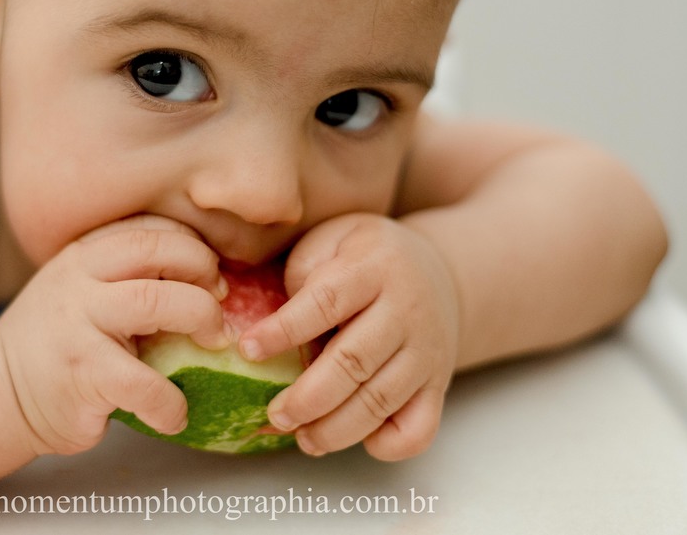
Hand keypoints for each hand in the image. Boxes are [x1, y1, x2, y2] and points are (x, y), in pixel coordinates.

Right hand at [0, 216, 228, 456]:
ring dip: (201, 320)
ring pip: (155, 302)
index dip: (191, 245)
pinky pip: (145, 383)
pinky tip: (174, 414)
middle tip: (220, 304)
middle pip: (156, 251)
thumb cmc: (60, 343)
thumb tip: (211, 276)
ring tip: (214, 344)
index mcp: (83, 254)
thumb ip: (127, 276)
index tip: (211, 275)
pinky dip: (171, 402)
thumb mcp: (84, 292)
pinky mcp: (83, 374)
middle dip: (203, 271)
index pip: (148, 228)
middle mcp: (77, 280)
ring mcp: (77, 325)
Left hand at [238, 213, 459, 459]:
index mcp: (374, 268)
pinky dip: (385, 445)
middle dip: (307, 397)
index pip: (326, 301)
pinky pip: (418, 429)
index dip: (284, 330)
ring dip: (335, 428)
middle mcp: (406, 310)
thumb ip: (303, 272)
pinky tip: (355, 438)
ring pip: (381, 401)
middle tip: (275, 414)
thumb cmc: (364, 259)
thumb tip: (275, 329)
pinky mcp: (439, 387)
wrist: (437, 273)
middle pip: (354, 362)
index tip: (247, 350)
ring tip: (301, 436)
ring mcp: (426, 352)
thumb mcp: (332, 240)